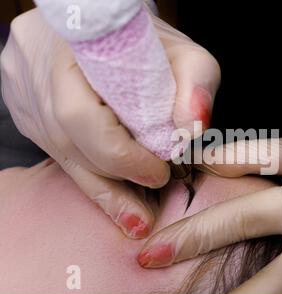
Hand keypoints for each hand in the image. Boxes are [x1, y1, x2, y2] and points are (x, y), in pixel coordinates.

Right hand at [0, 9, 219, 237]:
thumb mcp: (184, 54)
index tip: (159, 173)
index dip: (119, 154)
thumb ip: (196, 85)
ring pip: (61, 155)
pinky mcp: (30, 112)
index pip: (80, 115)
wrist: (109, 30)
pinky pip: (58, 153)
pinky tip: (117, 195)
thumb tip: (194, 127)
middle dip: (114, 180)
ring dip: (104, 188)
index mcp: (69, 50)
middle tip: (151, 199)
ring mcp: (27, 96)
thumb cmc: (147, 43)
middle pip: (67, 143)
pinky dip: (93, 175)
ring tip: (137, 216)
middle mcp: (36, 74)